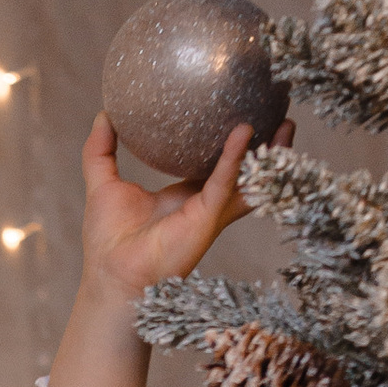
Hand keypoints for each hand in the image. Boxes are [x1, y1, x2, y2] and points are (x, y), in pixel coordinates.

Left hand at [49, 108, 293, 386]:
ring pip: (248, 179)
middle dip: (264, 145)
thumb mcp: (103, 182)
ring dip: (269, 154)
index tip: (240, 110)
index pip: (214, 163)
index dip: (229, 140)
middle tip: (278, 111)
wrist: (112, 276)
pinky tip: (244, 132)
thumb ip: (101, 148)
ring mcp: (209, 212)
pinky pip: (226, 183)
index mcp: (184, 195)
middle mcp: (203, 203)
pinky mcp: (207, 218)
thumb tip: (104, 113)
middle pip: (243, 169)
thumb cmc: (107, 241)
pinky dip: (235, 158)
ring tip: (286, 123)